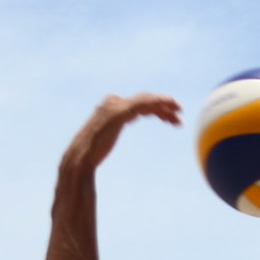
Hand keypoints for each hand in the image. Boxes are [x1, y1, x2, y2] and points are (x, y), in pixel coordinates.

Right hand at [66, 93, 182, 169]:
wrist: (80, 159)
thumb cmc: (90, 154)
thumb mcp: (103, 138)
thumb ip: (110, 131)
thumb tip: (110, 133)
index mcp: (110, 107)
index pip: (138, 103)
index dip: (156, 108)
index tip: (169, 118)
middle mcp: (113, 103)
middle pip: (144, 100)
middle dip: (163, 106)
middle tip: (179, 114)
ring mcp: (116, 106)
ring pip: (147, 100)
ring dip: (165, 104)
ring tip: (179, 113)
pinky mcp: (120, 113)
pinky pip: (144, 104)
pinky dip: (158, 103)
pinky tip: (169, 108)